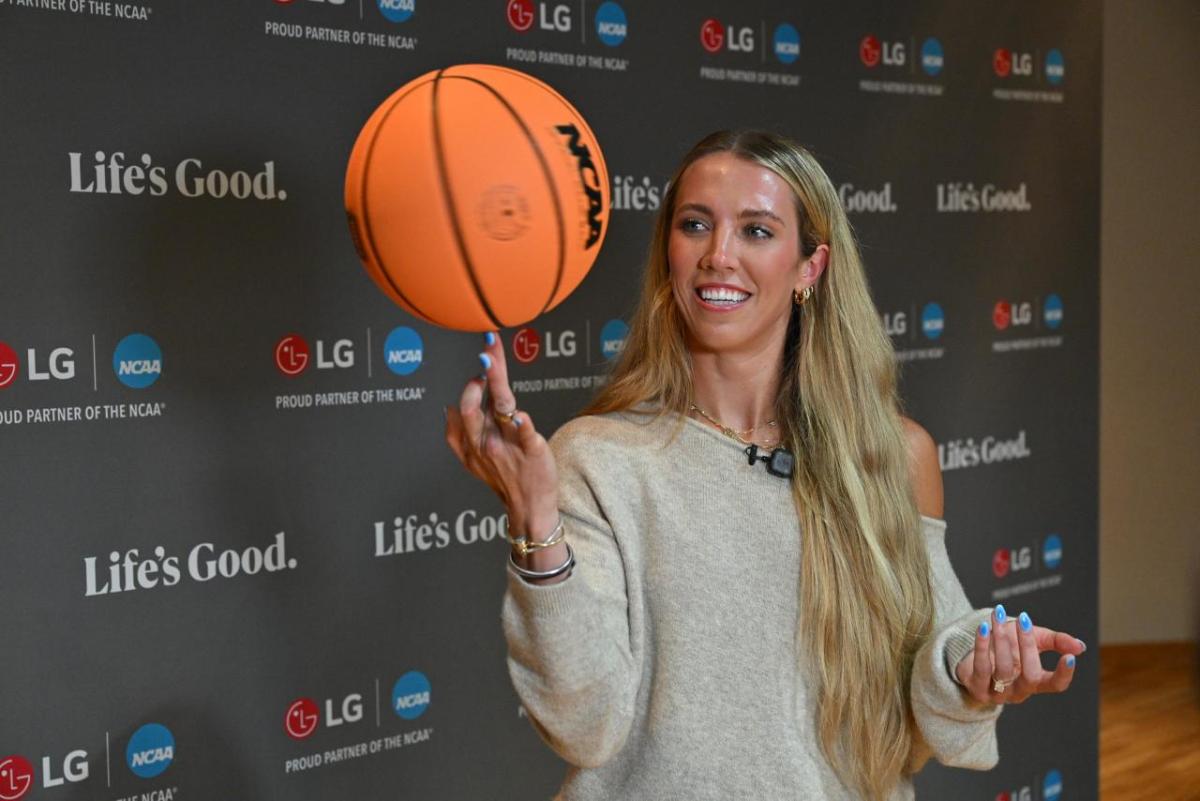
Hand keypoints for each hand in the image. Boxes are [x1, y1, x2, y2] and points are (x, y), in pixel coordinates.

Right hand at [444, 332, 559, 536]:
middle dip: (477, 377)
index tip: (482, 358)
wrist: (530, 508)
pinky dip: (521, 423)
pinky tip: (519, 414)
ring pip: (497, 409)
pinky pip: (525, 434)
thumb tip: (447, 408)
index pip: (463, 406)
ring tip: (490, 362)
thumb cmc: (505, 480)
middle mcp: (486, 441)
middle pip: (472, 405)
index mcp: (472, 442)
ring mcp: (508, 445)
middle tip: (486, 355)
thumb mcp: (472, 461)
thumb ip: (457, 435)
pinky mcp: (532, 450)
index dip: (469, 382)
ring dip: (494, 384)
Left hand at [954, 605, 1085, 704]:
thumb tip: (1080, 646)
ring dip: (1001, 639)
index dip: (1064, 674)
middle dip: (1028, 646)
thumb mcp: (1035, 641)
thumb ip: (1057, 642)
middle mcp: (1019, 691)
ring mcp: (998, 693)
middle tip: (1024, 620)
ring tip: (999, 616)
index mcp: (1036, 682)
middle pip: (1030, 675)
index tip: (1071, 657)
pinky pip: (981, 668)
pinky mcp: (978, 688)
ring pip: (1003, 670)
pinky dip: (982, 646)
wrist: (973, 659)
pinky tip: (983, 628)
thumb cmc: (1009, 649)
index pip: (1055, 685)